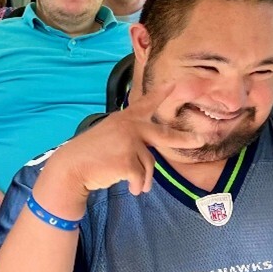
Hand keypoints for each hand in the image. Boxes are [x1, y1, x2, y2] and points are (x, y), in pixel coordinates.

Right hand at [40, 82, 207, 214]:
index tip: (177, 83)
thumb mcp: (109, 137)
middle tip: (201, 140)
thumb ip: (130, 139)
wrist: (72, 167)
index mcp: (124, 119)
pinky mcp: (128, 161)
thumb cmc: (89, 155)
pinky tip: (130, 188)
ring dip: (144, 178)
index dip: (162, 93)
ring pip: (150, 164)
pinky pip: (142, 178)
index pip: (146, 104)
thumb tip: (149, 157)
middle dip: (184, 138)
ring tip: (135, 184)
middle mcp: (129, 128)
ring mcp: (129, 143)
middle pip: (163, 134)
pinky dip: (138, 186)